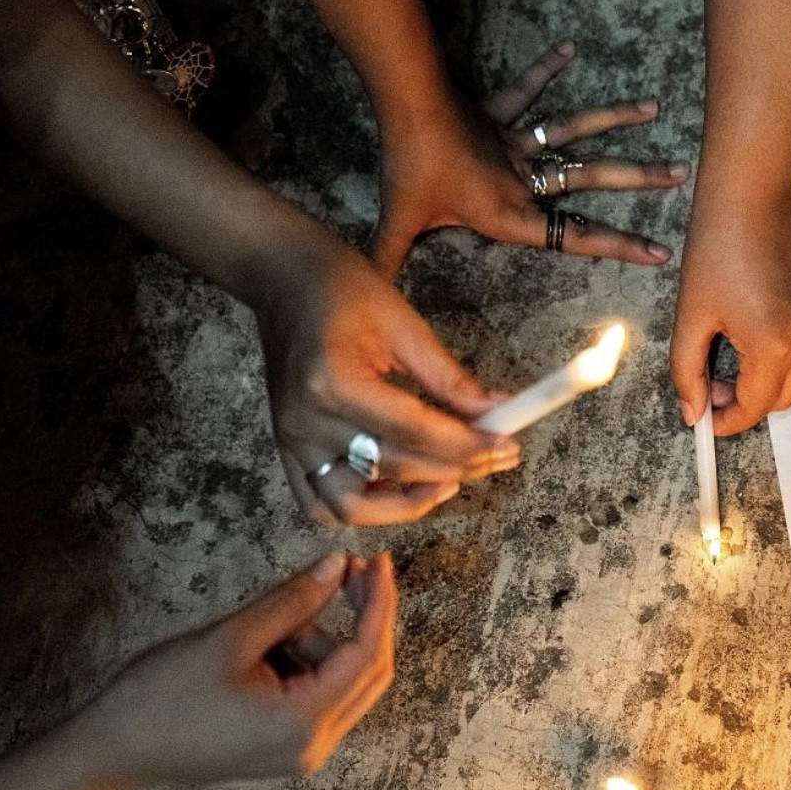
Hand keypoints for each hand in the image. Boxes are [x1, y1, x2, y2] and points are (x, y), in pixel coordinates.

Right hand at [81, 554, 396, 783]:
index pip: (367, 656)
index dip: (378, 603)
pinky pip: (318, 692)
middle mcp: (314, 746)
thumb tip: (339, 564)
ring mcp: (301, 750)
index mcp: (304, 724)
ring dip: (320, 638)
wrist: (111, 750)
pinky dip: (305, 658)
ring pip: (341, 679)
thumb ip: (292, 601)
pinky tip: (267, 643)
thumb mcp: (230, 638)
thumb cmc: (162, 696)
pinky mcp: (285, 744)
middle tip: (350, 569)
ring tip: (266, 623)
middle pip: (367, 672)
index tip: (378, 561)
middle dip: (362, 616)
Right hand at [254, 246, 519, 525]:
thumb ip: (451, 379)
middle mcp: (307, 420)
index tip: (506, 446)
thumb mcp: (406, 326)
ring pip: (350, 506)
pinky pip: (319, 503)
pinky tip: (401, 491)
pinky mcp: (287, 450)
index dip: (467, 445)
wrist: (284, 279)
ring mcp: (291, 441)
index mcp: (334, 381)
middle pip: (393, 467)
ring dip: (405, 505)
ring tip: (449, 482)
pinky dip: (362, 509)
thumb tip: (500, 412)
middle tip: (496, 458)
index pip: (415, 431)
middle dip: (455, 468)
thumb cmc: (343, 291)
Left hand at [371, 41, 688, 272]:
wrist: (410, 109)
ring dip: (613, 117)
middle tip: (682, 172)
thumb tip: (376, 296)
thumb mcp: (400, 224)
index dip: (619, 246)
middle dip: (640, 178)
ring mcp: (514, 143)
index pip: (575, 236)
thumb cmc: (412, 169)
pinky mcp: (496, 116)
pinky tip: (569, 49)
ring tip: (653, 106)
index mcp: (513, 213)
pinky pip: (526, 92)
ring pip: (574, 131)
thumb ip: (391, 261)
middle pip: (592, 180)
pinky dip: (546, 69)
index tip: (659, 253)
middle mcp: (525, 178)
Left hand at [670, 189, 790, 434]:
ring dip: (773, 378)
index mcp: (774, 346)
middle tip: (716, 382)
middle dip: (750, 402)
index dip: (729, 421)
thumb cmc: (716, 251)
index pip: (756, 408)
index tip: (708, 417)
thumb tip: (693, 414)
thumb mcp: (690, 317)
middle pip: (786, 399)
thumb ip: (688, 373)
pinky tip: (761, 325)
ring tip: (737, 352)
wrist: (750, 196)